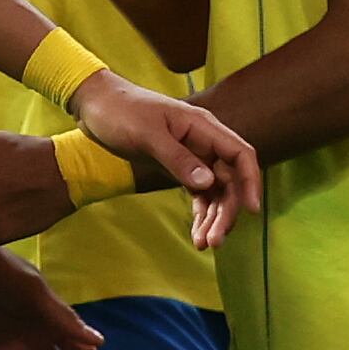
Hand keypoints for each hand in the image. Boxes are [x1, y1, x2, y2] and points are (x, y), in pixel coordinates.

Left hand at [75, 67, 259, 243]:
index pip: (240, 155)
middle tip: (214, 241)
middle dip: (227, 212)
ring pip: (216, 192)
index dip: (251, 182)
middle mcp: (204, 143)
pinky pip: (199, 195)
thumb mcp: (147, 135)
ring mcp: (193, 157)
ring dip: (214, 219)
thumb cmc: (121, 111)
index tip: (252, 210)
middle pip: (230, 181)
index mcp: (203, 127)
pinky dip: (200, 215)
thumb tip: (208, 183)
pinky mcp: (179, 169)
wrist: (96, 105)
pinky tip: (196, 236)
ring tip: (204, 244)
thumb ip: (177, 158)